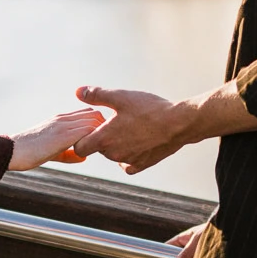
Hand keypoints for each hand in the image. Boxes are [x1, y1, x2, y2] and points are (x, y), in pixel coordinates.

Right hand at [7, 108, 105, 170]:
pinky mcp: (63, 135)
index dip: (98, 125)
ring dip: (101, 134)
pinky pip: (88, 131)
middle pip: (95, 114)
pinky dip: (96, 139)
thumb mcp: (52, 152)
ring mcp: (63, 125)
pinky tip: (94, 152)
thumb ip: (68, 153)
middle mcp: (64, 119)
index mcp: (61, 120)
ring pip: (94, 120)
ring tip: (100, 149)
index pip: (88, 113)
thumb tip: (84, 157)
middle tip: (104, 146)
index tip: (100, 140)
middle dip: (104, 128)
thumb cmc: (28, 153)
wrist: (12, 151)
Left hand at [74, 86, 189, 174]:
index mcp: (104, 139)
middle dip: (102, 137)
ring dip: (116, 144)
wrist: (178, 123)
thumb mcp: (121, 97)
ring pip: (113, 155)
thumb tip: (78, 92)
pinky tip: (136, 141)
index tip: (92, 126)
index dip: (82, 137)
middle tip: (115, 120)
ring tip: (130, 127)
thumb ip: (97, 95)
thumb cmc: (148, 109)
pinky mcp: (142, 165)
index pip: (80, 147)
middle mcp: (114, 154)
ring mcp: (128, 161)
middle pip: (98, 149)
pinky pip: (128, 164)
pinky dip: (128, 154)